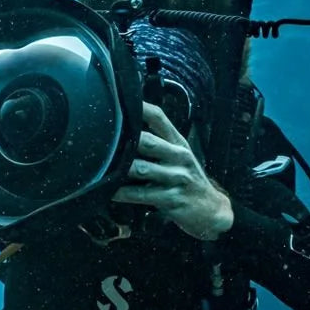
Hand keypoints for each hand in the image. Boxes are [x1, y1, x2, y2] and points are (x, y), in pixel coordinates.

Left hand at [111, 102, 234, 240]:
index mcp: (177, 142)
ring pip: (140, 169)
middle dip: (123, 140)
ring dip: (118, 168)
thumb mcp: (178, 156)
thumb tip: (126, 128)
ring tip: (98, 166)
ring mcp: (175, 177)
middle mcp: (177, 156)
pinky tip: (107, 191)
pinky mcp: (170, 198)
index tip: (118, 100)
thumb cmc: (186, 179)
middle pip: (146, 141)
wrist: (211, 209)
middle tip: (99, 138)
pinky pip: (139, 195)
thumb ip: (158, 141)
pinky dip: (120, 193)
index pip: (158, 118)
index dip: (139, 108)